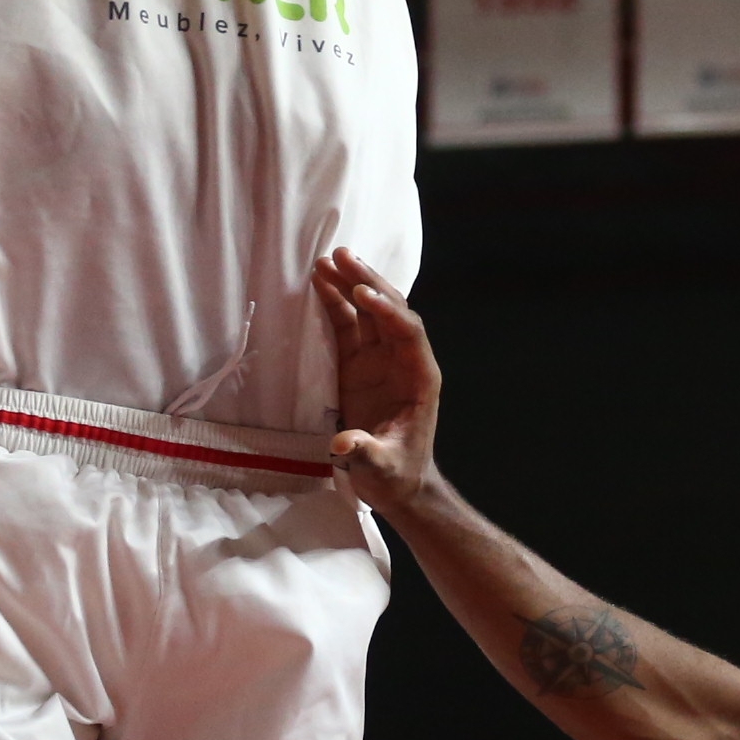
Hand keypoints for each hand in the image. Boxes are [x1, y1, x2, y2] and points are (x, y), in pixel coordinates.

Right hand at [318, 249, 437, 513]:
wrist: (396, 483)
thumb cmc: (397, 475)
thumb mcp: (383, 468)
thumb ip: (366, 453)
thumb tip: (344, 442)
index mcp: (420, 377)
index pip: (408, 332)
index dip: (387, 311)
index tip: (363, 294)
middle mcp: (403, 360)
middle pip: (389, 310)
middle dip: (368, 282)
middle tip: (342, 257)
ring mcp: (380, 360)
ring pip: (368, 312)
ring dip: (350, 285)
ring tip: (327, 260)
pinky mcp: (359, 365)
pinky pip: (349, 327)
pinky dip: (336, 305)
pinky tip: (320, 283)